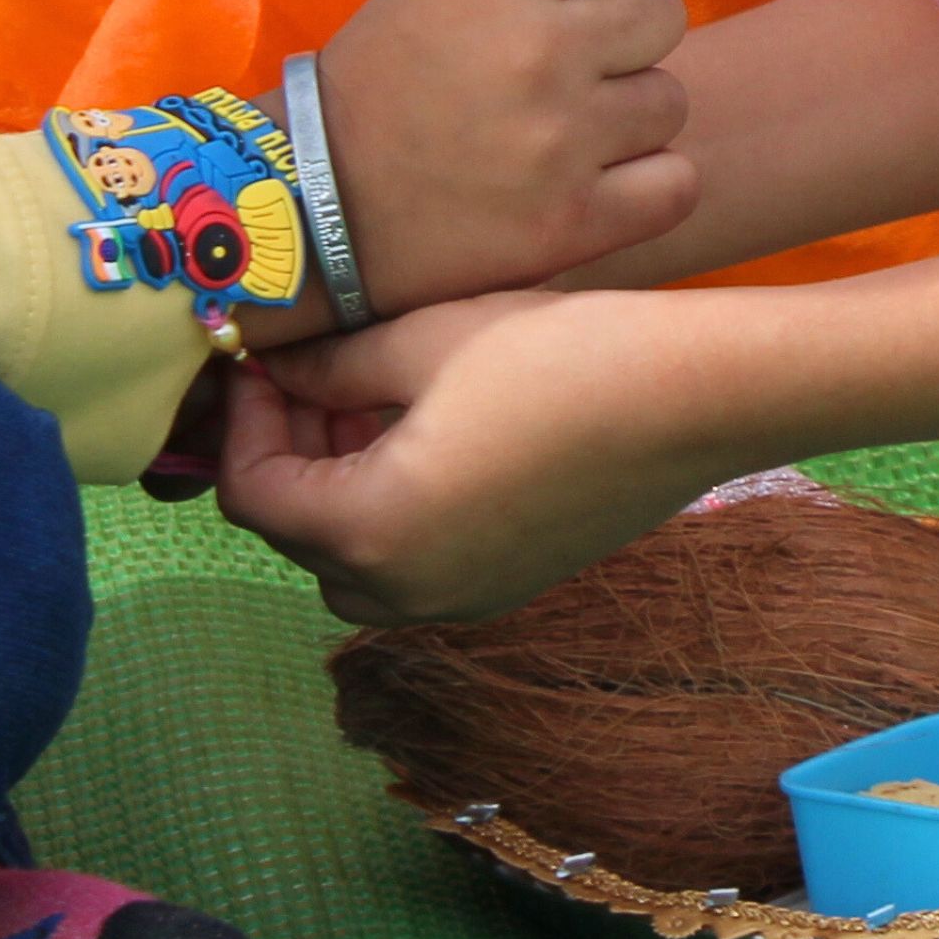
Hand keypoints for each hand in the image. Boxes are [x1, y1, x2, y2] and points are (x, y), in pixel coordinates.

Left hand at [218, 292, 748, 620]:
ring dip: (341, 490)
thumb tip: (277, 371)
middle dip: (290, 456)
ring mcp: (465, 598)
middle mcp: (410, 589)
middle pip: (298, 537)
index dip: (242, 421)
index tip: (260, 362)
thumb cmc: (560, 356)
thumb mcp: (425, 340)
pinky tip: (431, 433)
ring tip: (371, 401)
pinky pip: (417, 567)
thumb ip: (330, 368)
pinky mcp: (510, 586)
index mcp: (372, 530)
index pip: (254, 493)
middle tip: (312, 376)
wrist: (696, 397)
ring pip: (356, 564)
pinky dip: (397, 511)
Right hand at [314, 0, 697, 310]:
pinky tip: (592, 184)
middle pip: (664, 12)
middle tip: (563, 70)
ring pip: (669, 102)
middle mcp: (535, 54)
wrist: (319, 206)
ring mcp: (558, 145)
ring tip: (561, 131)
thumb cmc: (387, 75)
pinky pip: (677, 185)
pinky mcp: (571, 225)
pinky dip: (646, 187)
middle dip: (623, 37)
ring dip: (628, 117)